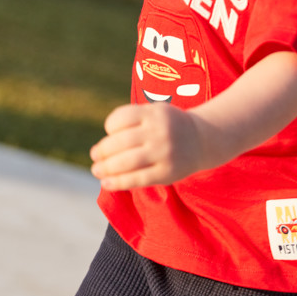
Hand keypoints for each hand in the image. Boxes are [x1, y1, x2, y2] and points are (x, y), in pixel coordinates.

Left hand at [90, 103, 205, 189]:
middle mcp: (159, 131)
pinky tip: (107, 183)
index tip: (110, 132)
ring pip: (126, 163)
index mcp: (154, 113)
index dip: (110, 127)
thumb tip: (100, 150)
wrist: (202, 139)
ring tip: (97, 170)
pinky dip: (118, 183)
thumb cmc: (169, 126)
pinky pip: (137, 179)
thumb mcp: (155, 112)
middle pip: (120, 142)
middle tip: (94, 155)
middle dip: (102, 151)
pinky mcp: (167, 173)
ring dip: (106, 168)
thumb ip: (131, 122)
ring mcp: (164, 153)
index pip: (121, 119)